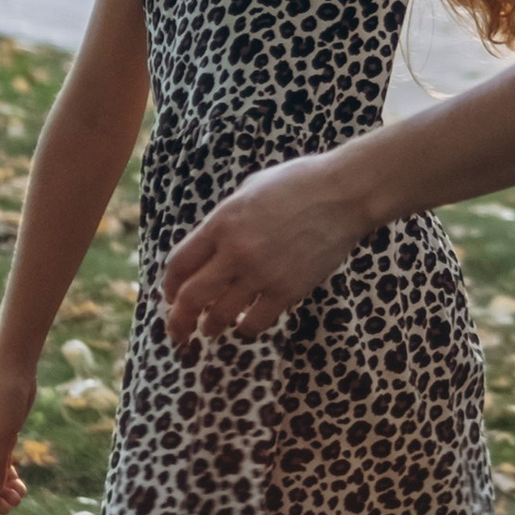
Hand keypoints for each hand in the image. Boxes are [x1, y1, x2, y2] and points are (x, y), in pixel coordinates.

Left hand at [161, 151, 369, 342]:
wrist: (344, 194)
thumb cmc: (299, 183)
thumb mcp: (249, 190)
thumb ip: (226, 219)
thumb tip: (212, 246)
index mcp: (221, 222)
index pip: (179, 264)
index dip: (169, 286)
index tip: (171, 296)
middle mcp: (235, 252)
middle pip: (192, 298)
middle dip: (179, 320)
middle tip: (177, 331)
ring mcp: (262, 274)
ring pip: (221, 315)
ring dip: (211, 326)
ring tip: (211, 328)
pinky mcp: (288, 291)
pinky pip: (256, 322)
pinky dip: (246, 327)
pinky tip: (246, 323)